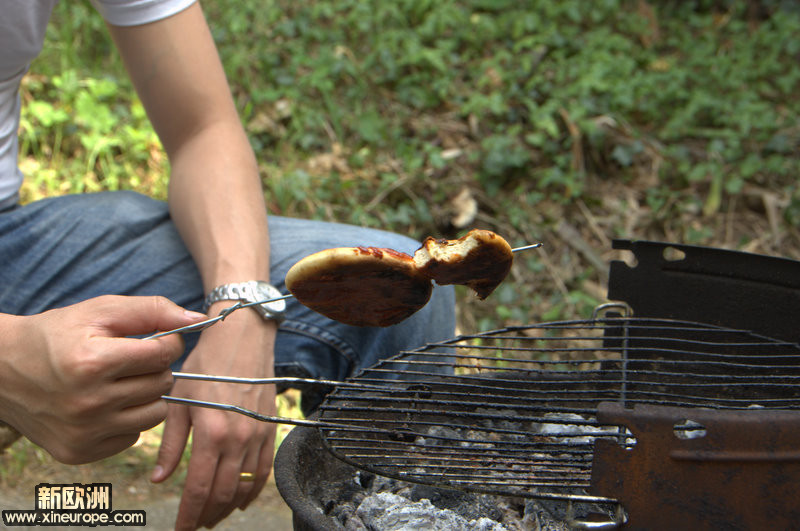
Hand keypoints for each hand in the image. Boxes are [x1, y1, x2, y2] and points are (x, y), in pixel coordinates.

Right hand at [0, 295, 205, 463]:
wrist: (1, 370)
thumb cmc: (56, 335)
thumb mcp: (99, 311)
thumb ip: (153, 310)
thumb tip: (199, 321)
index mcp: (93, 363)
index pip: (164, 354)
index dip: (167, 342)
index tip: (154, 339)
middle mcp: (89, 403)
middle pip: (162, 384)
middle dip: (155, 367)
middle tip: (131, 359)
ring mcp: (84, 432)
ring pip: (155, 414)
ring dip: (147, 395)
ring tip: (121, 381)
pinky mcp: (79, 453)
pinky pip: (132, 436)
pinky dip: (127, 419)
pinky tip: (105, 403)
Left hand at [151, 305, 276, 529]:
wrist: (242, 340)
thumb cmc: (205, 365)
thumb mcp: (179, 400)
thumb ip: (170, 443)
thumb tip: (160, 478)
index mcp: (212, 433)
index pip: (200, 489)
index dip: (189, 515)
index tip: (179, 529)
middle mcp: (238, 439)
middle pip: (224, 494)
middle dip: (207, 516)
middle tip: (194, 526)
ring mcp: (257, 436)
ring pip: (245, 486)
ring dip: (229, 507)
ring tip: (213, 517)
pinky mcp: (269, 429)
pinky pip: (264, 470)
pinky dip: (253, 490)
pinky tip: (241, 499)